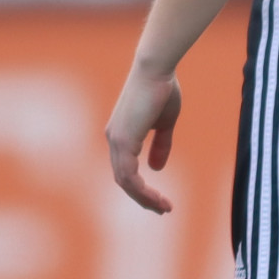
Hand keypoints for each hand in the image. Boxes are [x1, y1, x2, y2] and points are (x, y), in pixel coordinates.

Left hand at [106, 58, 183, 212]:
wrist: (156, 69)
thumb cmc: (161, 89)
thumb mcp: (164, 123)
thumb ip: (160, 145)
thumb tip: (156, 169)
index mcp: (121, 135)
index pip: (126, 169)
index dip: (142, 187)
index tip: (160, 198)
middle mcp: (113, 139)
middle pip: (123, 179)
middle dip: (143, 198)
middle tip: (162, 209)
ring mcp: (116, 140)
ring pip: (125, 181)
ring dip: (144, 198)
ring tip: (163, 208)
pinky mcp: (123, 140)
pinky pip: (129, 175)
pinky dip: (142, 190)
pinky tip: (157, 197)